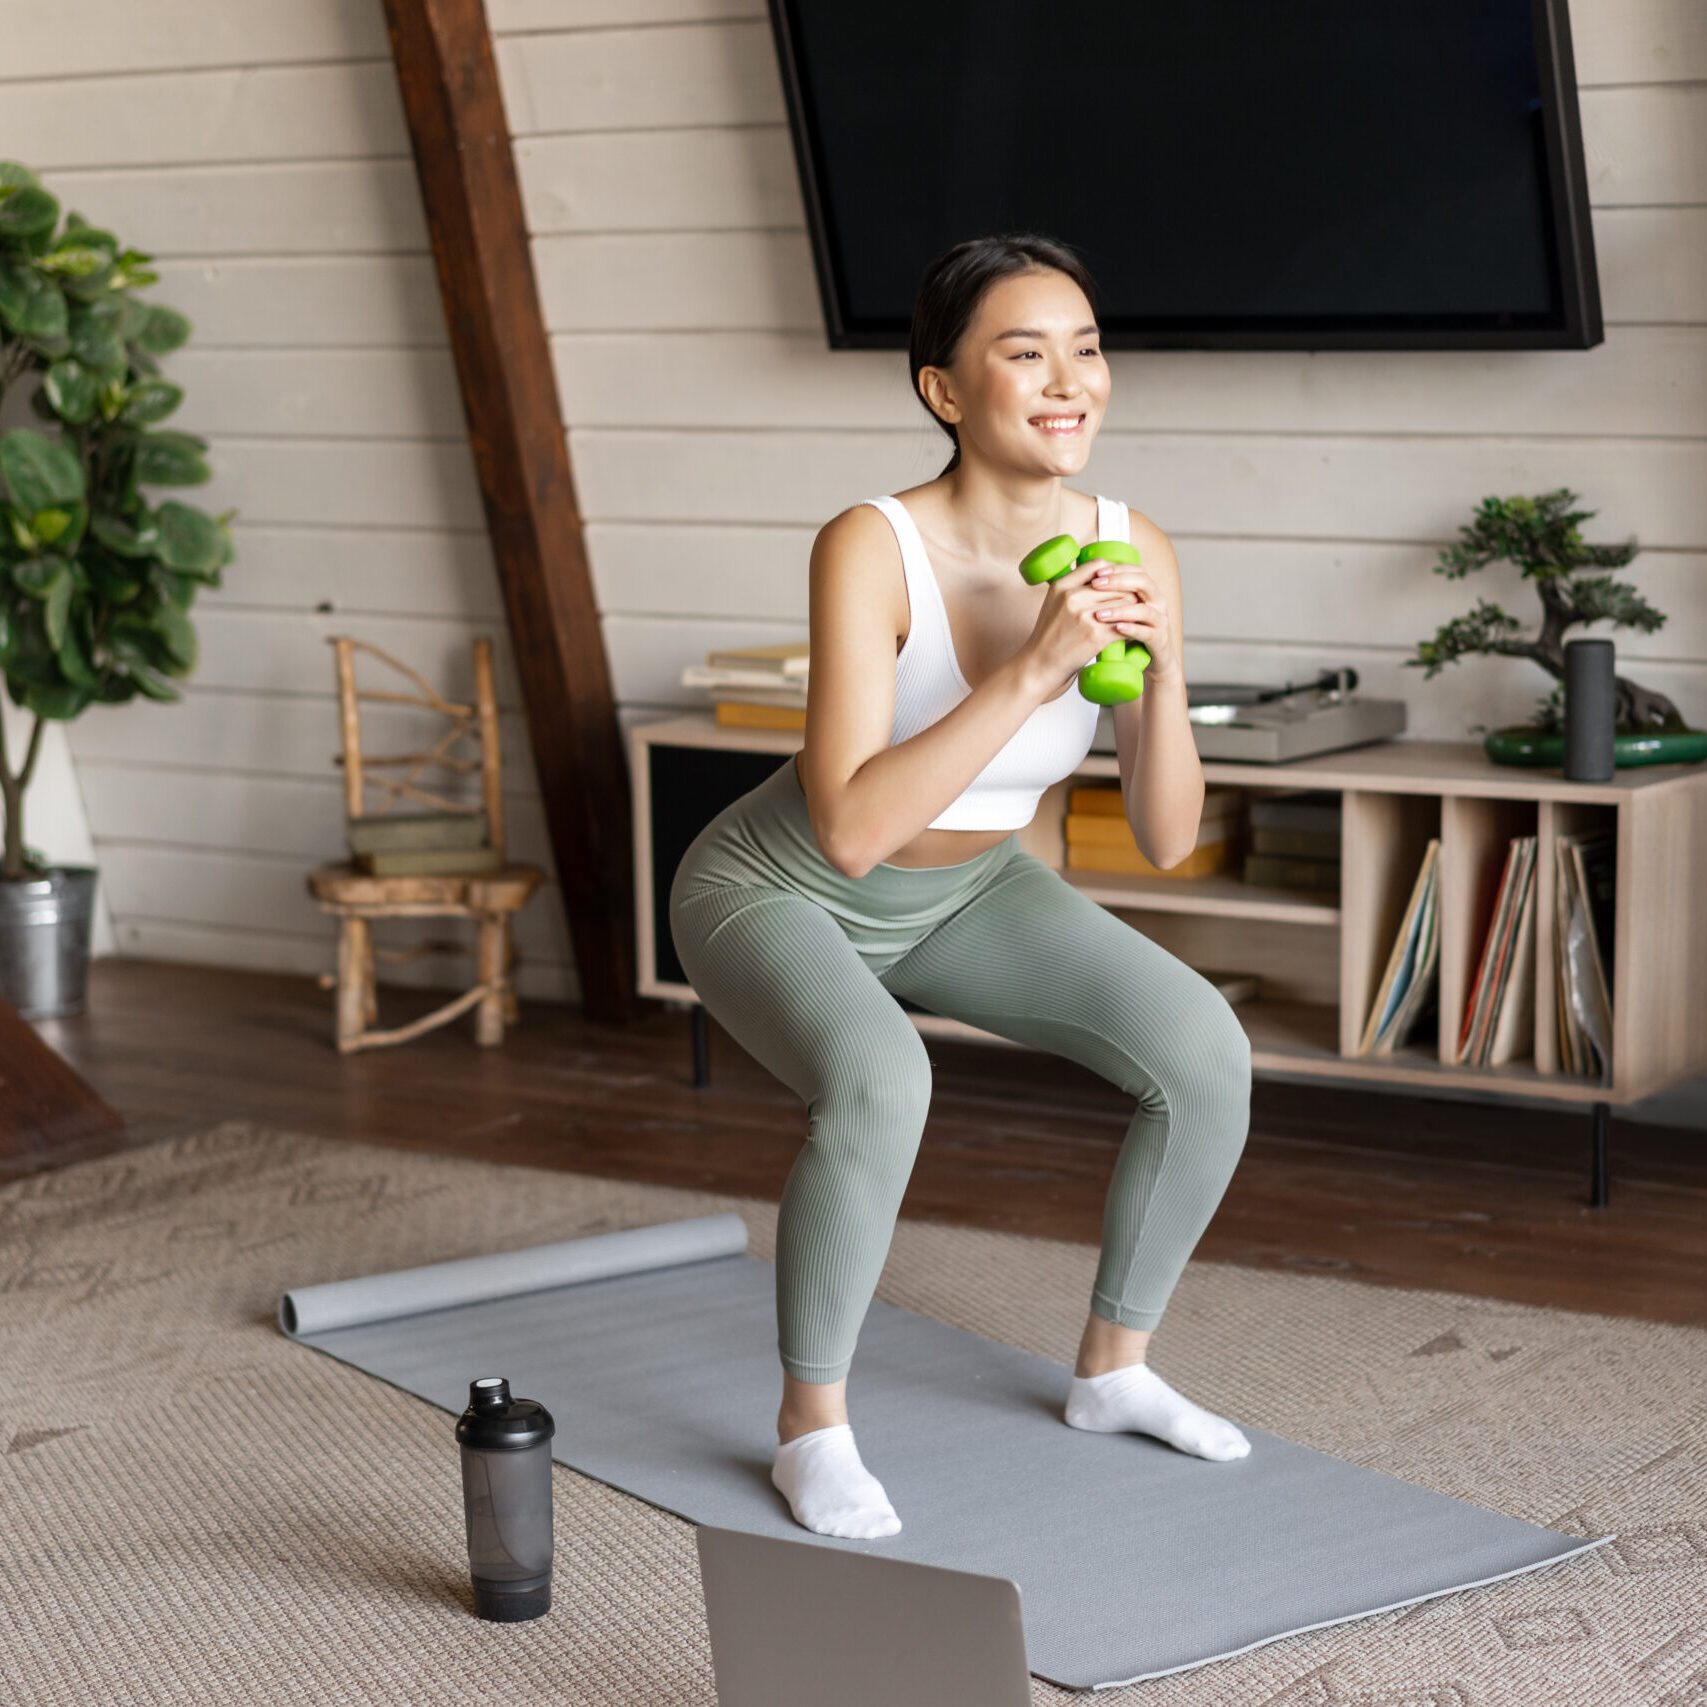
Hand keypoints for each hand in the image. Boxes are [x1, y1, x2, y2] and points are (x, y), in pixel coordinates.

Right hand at [1018, 560, 1137, 699]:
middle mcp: (1073, 597)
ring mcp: (1085, 616)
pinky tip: (1133, 633)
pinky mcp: (1095, 636)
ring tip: (1135, 619)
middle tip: (1135, 604)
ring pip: (1125, 604)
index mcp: (1062, 586)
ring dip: (1134, 612)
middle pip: (1117, 585)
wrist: (1040, 666)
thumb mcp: (1054, 603)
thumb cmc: (1049, 637)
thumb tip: (1104, 577)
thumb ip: (1074, 588)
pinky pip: (1125, 625)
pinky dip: (1132, 629)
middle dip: (1129, 595)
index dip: (1115, 572)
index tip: (1122, 582)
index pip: (1098, 565)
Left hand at [1087, 562, 1181, 685]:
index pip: (1135, 570)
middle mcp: (1157, 601)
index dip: (1116, 568)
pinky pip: (1147, 632)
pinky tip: (1117, 628)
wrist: (1149, 659)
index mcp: (1146, 590)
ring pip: (1144, 609)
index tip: (1096, 572)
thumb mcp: (1118, 610)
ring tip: (1099, 614)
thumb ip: (1108, 594)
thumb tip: (1081, 578)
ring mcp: (1159, 620)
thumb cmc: (1128, 632)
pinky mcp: (1159, 640)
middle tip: (1096, 585)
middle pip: (1143, 582)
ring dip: (1120, 609)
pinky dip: (1132, 629)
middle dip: (1118, 582)